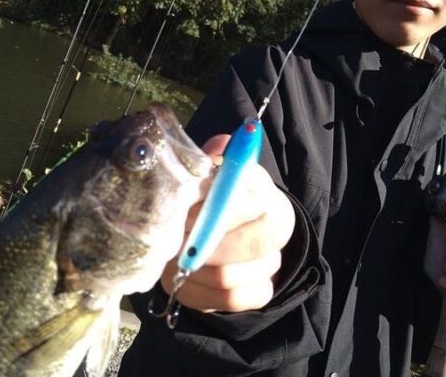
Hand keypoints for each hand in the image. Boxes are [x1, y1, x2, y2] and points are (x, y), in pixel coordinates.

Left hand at [160, 134, 294, 312]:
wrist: (221, 234)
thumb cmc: (206, 198)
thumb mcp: (207, 174)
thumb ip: (209, 161)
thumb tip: (219, 145)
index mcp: (263, 190)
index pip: (251, 199)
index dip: (214, 209)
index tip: (184, 212)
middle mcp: (275, 226)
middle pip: (250, 244)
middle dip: (203, 246)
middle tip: (173, 242)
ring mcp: (271, 262)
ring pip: (231, 277)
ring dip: (193, 272)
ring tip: (170, 261)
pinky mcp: (260, 291)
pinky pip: (231, 300)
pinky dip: (199, 293)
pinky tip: (184, 280)